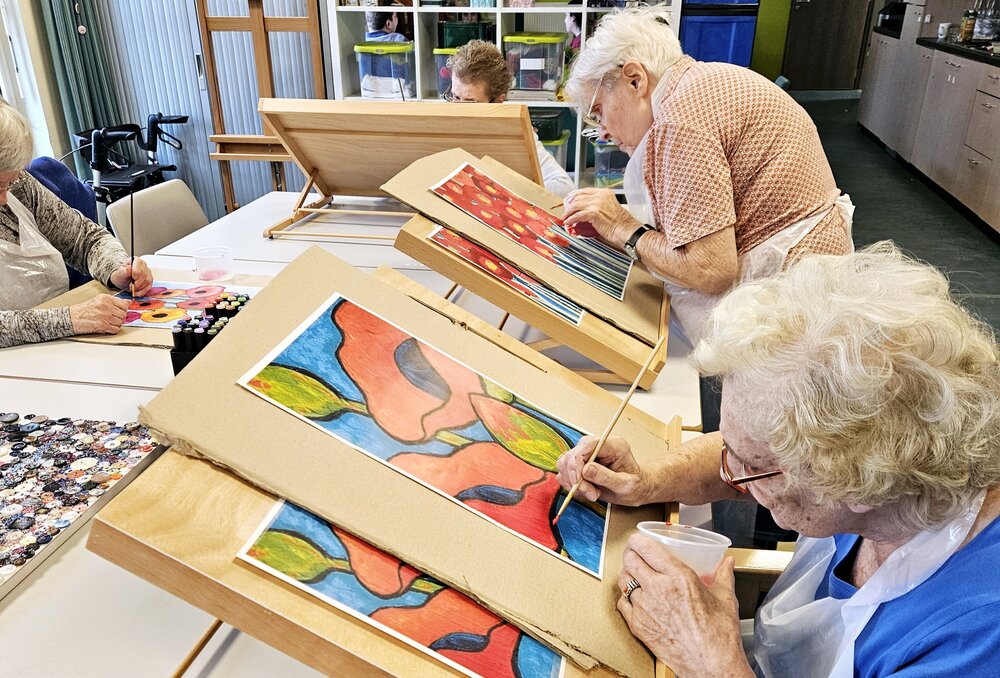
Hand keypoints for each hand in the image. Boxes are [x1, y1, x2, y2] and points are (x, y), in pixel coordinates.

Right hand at [68, 294, 129, 334]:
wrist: (70, 318)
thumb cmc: (84, 310)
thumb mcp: (99, 301)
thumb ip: (114, 302)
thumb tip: (129, 303)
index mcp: (105, 298)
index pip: (124, 305)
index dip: (122, 310)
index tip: (118, 312)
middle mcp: (106, 306)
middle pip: (123, 314)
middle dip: (119, 318)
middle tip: (111, 319)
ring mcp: (104, 316)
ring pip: (121, 322)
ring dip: (115, 324)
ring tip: (106, 322)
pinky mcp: (102, 325)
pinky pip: (115, 329)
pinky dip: (112, 330)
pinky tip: (105, 327)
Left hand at [110, 257, 152, 296]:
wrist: (122, 280)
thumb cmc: (121, 275)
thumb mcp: (119, 273)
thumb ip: (124, 270)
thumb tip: (129, 268)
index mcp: (136, 260)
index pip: (139, 265)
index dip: (136, 273)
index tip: (132, 278)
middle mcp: (144, 266)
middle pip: (144, 275)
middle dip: (137, 283)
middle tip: (130, 286)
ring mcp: (148, 273)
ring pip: (147, 281)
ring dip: (139, 288)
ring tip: (132, 289)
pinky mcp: (150, 281)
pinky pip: (148, 287)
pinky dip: (141, 292)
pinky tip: (136, 292)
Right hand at [555, 435, 651, 505]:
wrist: (636, 490)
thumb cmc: (636, 486)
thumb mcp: (626, 485)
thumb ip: (606, 477)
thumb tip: (585, 470)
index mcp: (613, 445)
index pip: (586, 445)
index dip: (577, 463)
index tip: (579, 483)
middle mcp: (597, 446)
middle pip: (572, 455)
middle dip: (576, 478)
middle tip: (591, 494)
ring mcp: (587, 455)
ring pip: (564, 464)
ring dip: (574, 484)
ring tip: (592, 493)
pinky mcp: (580, 464)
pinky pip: (565, 473)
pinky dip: (571, 486)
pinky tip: (586, 491)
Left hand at [563, 188, 638, 246]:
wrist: (626, 230)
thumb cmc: (620, 223)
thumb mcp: (610, 207)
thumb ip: (600, 205)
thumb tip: (587, 209)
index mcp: (605, 193)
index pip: (585, 191)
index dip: (575, 196)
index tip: (569, 200)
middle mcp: (600, 196)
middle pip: (578, 197)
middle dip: (569, 204)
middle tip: (565, 210)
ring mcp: (596, 204)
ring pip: (575, 205)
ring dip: (568, 212)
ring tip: (565, 217)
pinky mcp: (593, 213)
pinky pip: (577, 216)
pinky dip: (570, 219)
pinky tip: (568, 222)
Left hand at [617, 535, 750, 676]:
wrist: (712, 666)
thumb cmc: (719, 635)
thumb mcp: (725, 599)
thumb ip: (724, 575)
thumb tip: (727, 562)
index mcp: (679, 577)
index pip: (646, 549)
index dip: (637, 541)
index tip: (638, 540)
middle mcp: (658, 589)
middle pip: (629, 561)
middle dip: (630, 555)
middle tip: (635, 555)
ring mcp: (645, 608)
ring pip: (623, 581)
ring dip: (627, 575)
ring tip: (635, 575)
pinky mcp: (638, 626)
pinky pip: (622, 604)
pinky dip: (626, 598)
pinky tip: (635, 598)